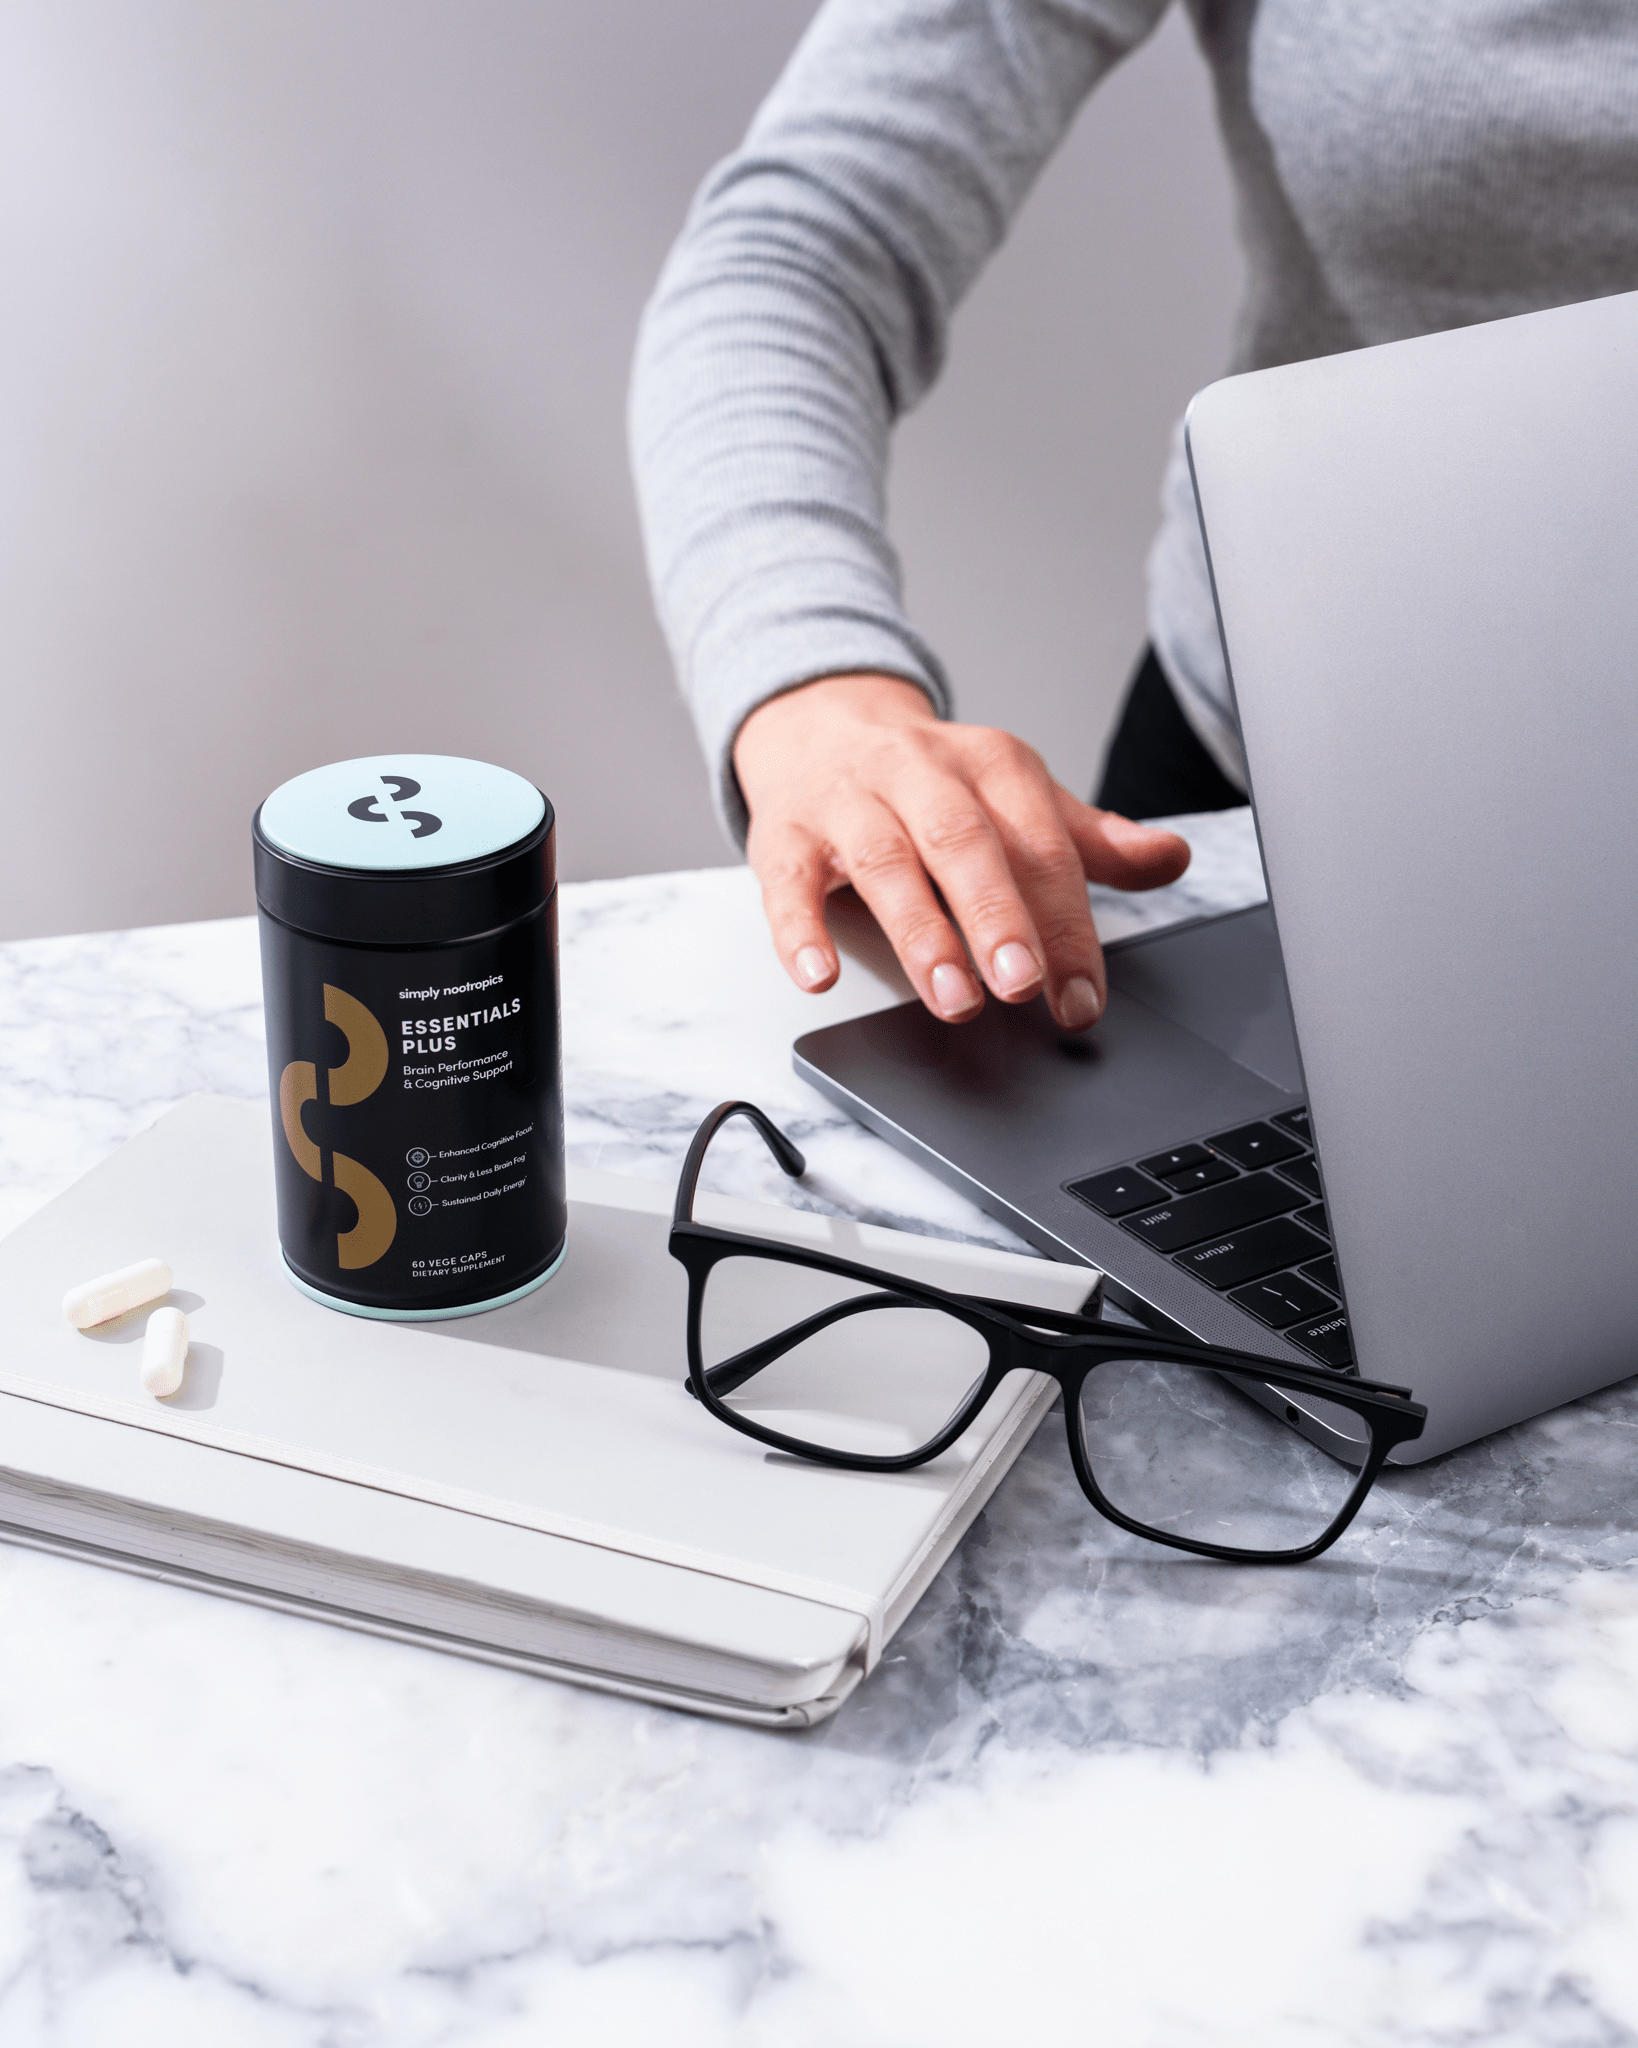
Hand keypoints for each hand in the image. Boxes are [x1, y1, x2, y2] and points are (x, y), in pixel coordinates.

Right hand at [733, 672, 1191, 1029]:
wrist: (819, 725)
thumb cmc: (928, 782)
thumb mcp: (1014, 798)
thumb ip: (1087, 840)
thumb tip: (1170, 858)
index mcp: (991, 766)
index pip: (1038, 845)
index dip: (1064, 923)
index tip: (1081, 995)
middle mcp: (920, 774)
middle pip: (963, 843)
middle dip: (996, 917)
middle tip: (1021, 986)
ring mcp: (848, 801)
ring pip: (884, 862)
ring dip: (919, 933)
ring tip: (950, 998)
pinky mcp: (784, 833)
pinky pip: (787, 882)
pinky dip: (800, 930)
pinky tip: (819, 975)